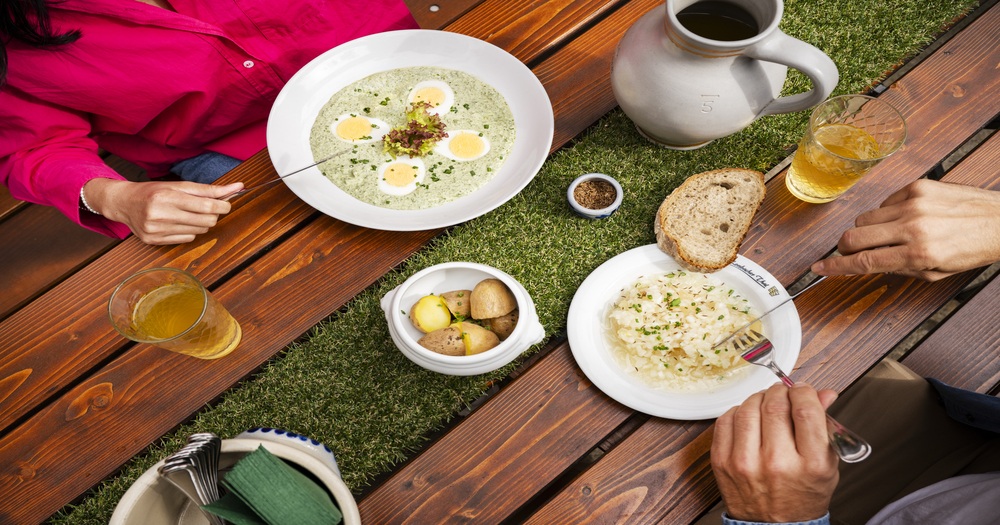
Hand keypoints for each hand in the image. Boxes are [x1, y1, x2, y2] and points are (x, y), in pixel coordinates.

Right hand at [84, 178, 243, 244]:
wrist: (123, 203)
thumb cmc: (153, 191)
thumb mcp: (178, 185)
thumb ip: (208, 189)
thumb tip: (238, 187)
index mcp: (167, 197)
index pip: (207, 207)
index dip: (223, 206)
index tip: (227, 203)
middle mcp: (161, 215)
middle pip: (206, 221)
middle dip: (213, 215)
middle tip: (207, 208)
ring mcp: (157, 230)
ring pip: (199, 232)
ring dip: (201, 223)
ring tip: (190, 214)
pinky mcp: (154, 241)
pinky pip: (187, 239)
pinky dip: (190, 231)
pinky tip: (179, 223)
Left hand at [711, 384, 839, 522]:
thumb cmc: (802, 495)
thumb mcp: (826, 464)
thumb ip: (825, 426)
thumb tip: (824, 393)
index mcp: (809, 465)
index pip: (805, 411)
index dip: (804, 392)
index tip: (803, 391)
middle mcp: (776, 463)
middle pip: (775, 406)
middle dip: (781, 392)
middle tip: (784, 394)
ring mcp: (745, 463)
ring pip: (748, 408)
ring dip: (759, 398)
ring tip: (766, 403)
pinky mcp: (722, 462)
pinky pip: (725, 420)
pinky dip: (737, 411)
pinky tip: (748, 418)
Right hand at [811, 180, 999, 280]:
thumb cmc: (971, 249)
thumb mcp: (934, 272)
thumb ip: (898, 268)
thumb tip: (867, 263)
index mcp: (918, 254)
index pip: (864, 262)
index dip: (836, 267)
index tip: (820, 268)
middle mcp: (913, 227)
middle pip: (854, 237)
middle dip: (845, 248)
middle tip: (851, 252)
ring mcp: (914, 203)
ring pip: (865, 218)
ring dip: (868, 230)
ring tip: (887, 235)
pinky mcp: (918, 186)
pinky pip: (884, 202)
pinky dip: (887, 213)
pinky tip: (904, 218)